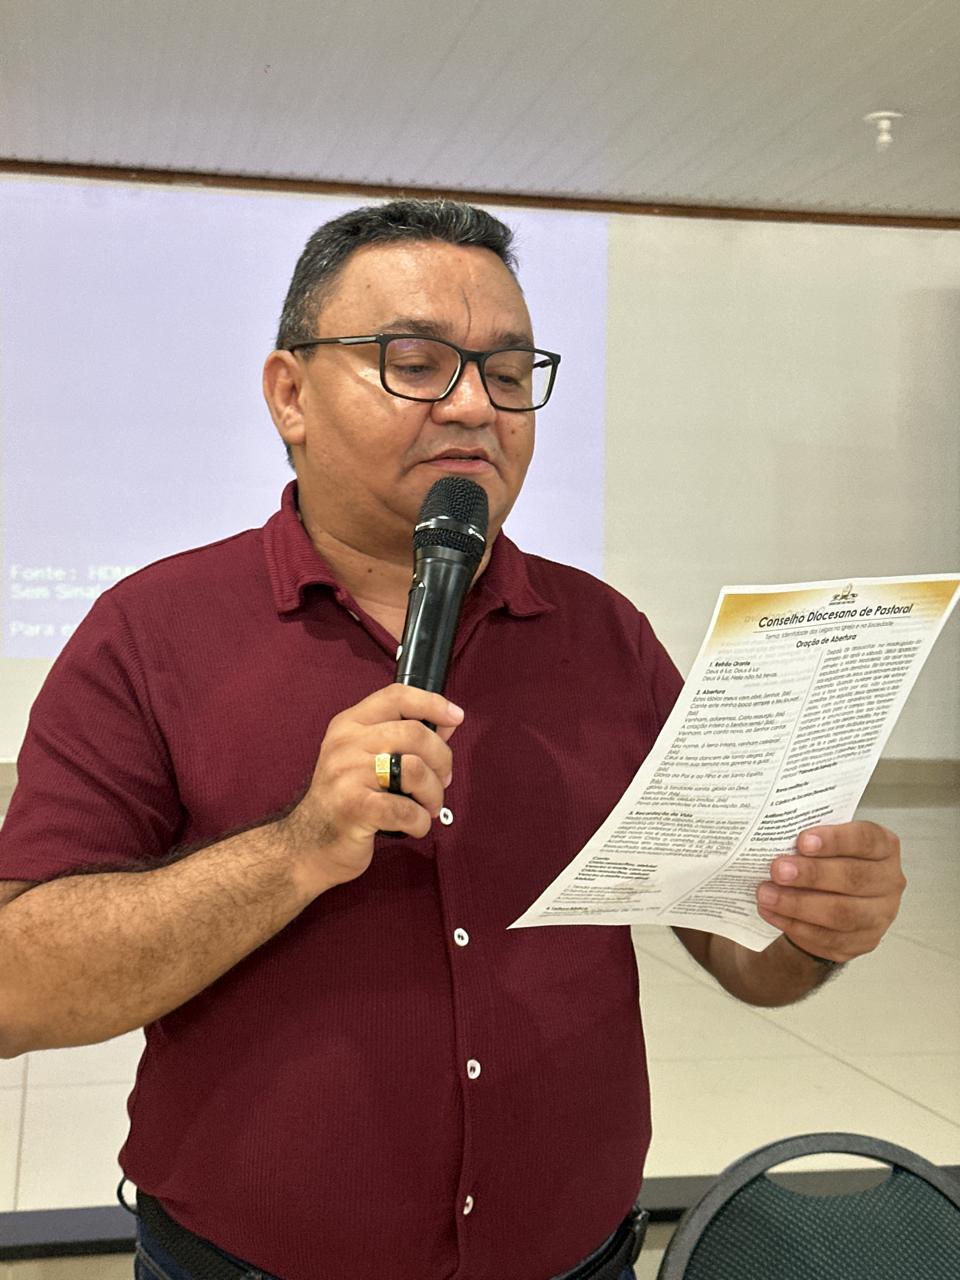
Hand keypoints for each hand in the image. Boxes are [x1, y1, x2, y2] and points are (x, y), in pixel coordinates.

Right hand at [280, 683, 463, 894]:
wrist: (307, 846)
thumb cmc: (346, 800)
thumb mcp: (365, 759)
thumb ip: (403, 738)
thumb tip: (446, 723)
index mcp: (349, 724)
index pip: (396, 696)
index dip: (432, 702)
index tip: (455, 716)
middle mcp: (345, 744)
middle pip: (415, 733)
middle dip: (442, 759)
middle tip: (443, 780)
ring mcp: (347, 775)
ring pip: (416, 770)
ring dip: (434, 794)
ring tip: (428, 807)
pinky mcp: (354, 808)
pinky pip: (406, 809)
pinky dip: (420, 822)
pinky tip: (413, 826)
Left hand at [756, 822, 906, 963]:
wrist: (833, 904)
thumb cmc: (829, 863)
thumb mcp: (826, 845)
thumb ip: (811, 840)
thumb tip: (777, 839)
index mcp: (884, 848)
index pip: (866, 839)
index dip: (835, 840)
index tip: (802, 841)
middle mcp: (888, 881)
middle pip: (853, 877)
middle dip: (811, 874)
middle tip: (778, 870)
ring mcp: (879, 915)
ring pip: (841, 913)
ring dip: (798, 904)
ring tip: (766, 894)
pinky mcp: (862, 941)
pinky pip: (827, 937)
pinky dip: (794, 924)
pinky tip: (772, 912)